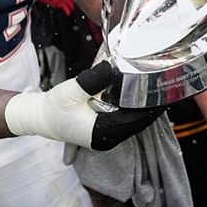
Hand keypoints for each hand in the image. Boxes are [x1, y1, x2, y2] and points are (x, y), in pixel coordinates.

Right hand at [4, 60, 166, 149]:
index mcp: (102, 133)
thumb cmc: (53, 108)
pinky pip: (125, 119)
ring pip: (132, 121)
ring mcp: (107, 135)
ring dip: (143, 107)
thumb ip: (91, 81)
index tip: (166, 95)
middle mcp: (108, 138)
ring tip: (156, 88)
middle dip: (151, 107)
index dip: (152, 109)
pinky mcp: (104, 129)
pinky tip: (139, 94)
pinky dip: (133, 108)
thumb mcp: (70, 91)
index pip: (136, 122)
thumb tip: (110, 69)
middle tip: (165, 86)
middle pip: (138, 122)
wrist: (40, 117)